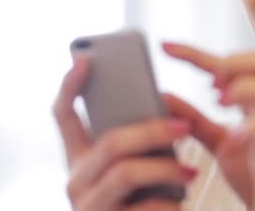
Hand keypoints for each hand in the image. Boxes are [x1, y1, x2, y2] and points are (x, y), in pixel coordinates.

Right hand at [53, 59, 197, 210]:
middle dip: (153, 131)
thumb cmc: (146, 203)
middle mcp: (75, 180)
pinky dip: (169, 204)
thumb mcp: (139, 169)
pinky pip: (144, 207)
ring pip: (127, 172)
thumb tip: (167, 107)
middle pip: (111, 141)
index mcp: (81, 158)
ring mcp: (87, 206)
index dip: (71, 86)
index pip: (63, 115)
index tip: (86, 59)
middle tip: (186, 127)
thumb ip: (141, 142)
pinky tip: (181, 205)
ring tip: (191, 171)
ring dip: (167, 168)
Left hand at [163, 43, 254, 210]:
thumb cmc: (254, 168)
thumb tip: (161, 95)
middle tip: (211, 81)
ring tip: (220, 100)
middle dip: (237, 62)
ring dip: (249, 88)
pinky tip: (234, 136)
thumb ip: (193, 118)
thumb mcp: (217, 139)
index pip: (231, 64)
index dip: (196, 53)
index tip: (164, 47)